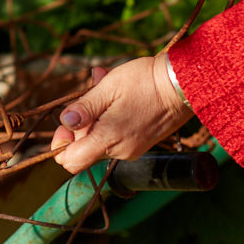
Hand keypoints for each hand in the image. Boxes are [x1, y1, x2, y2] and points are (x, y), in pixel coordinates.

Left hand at [50, 54, 194, 174]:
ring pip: (99, 139)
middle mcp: (120, 151)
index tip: (65, 123)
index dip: (61, 145)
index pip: (71, 162)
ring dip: (94, 115)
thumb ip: (84, 108)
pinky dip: (108, 118)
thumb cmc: (144, 82)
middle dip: (80, 122)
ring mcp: (132, 148)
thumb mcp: (108, 88)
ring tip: (102, 85)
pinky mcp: (141, 142)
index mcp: (109, 140)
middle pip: (84, 148)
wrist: (183, 84)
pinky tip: (116, 95)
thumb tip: (64, 122)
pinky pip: (115, 135)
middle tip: (88, 90)